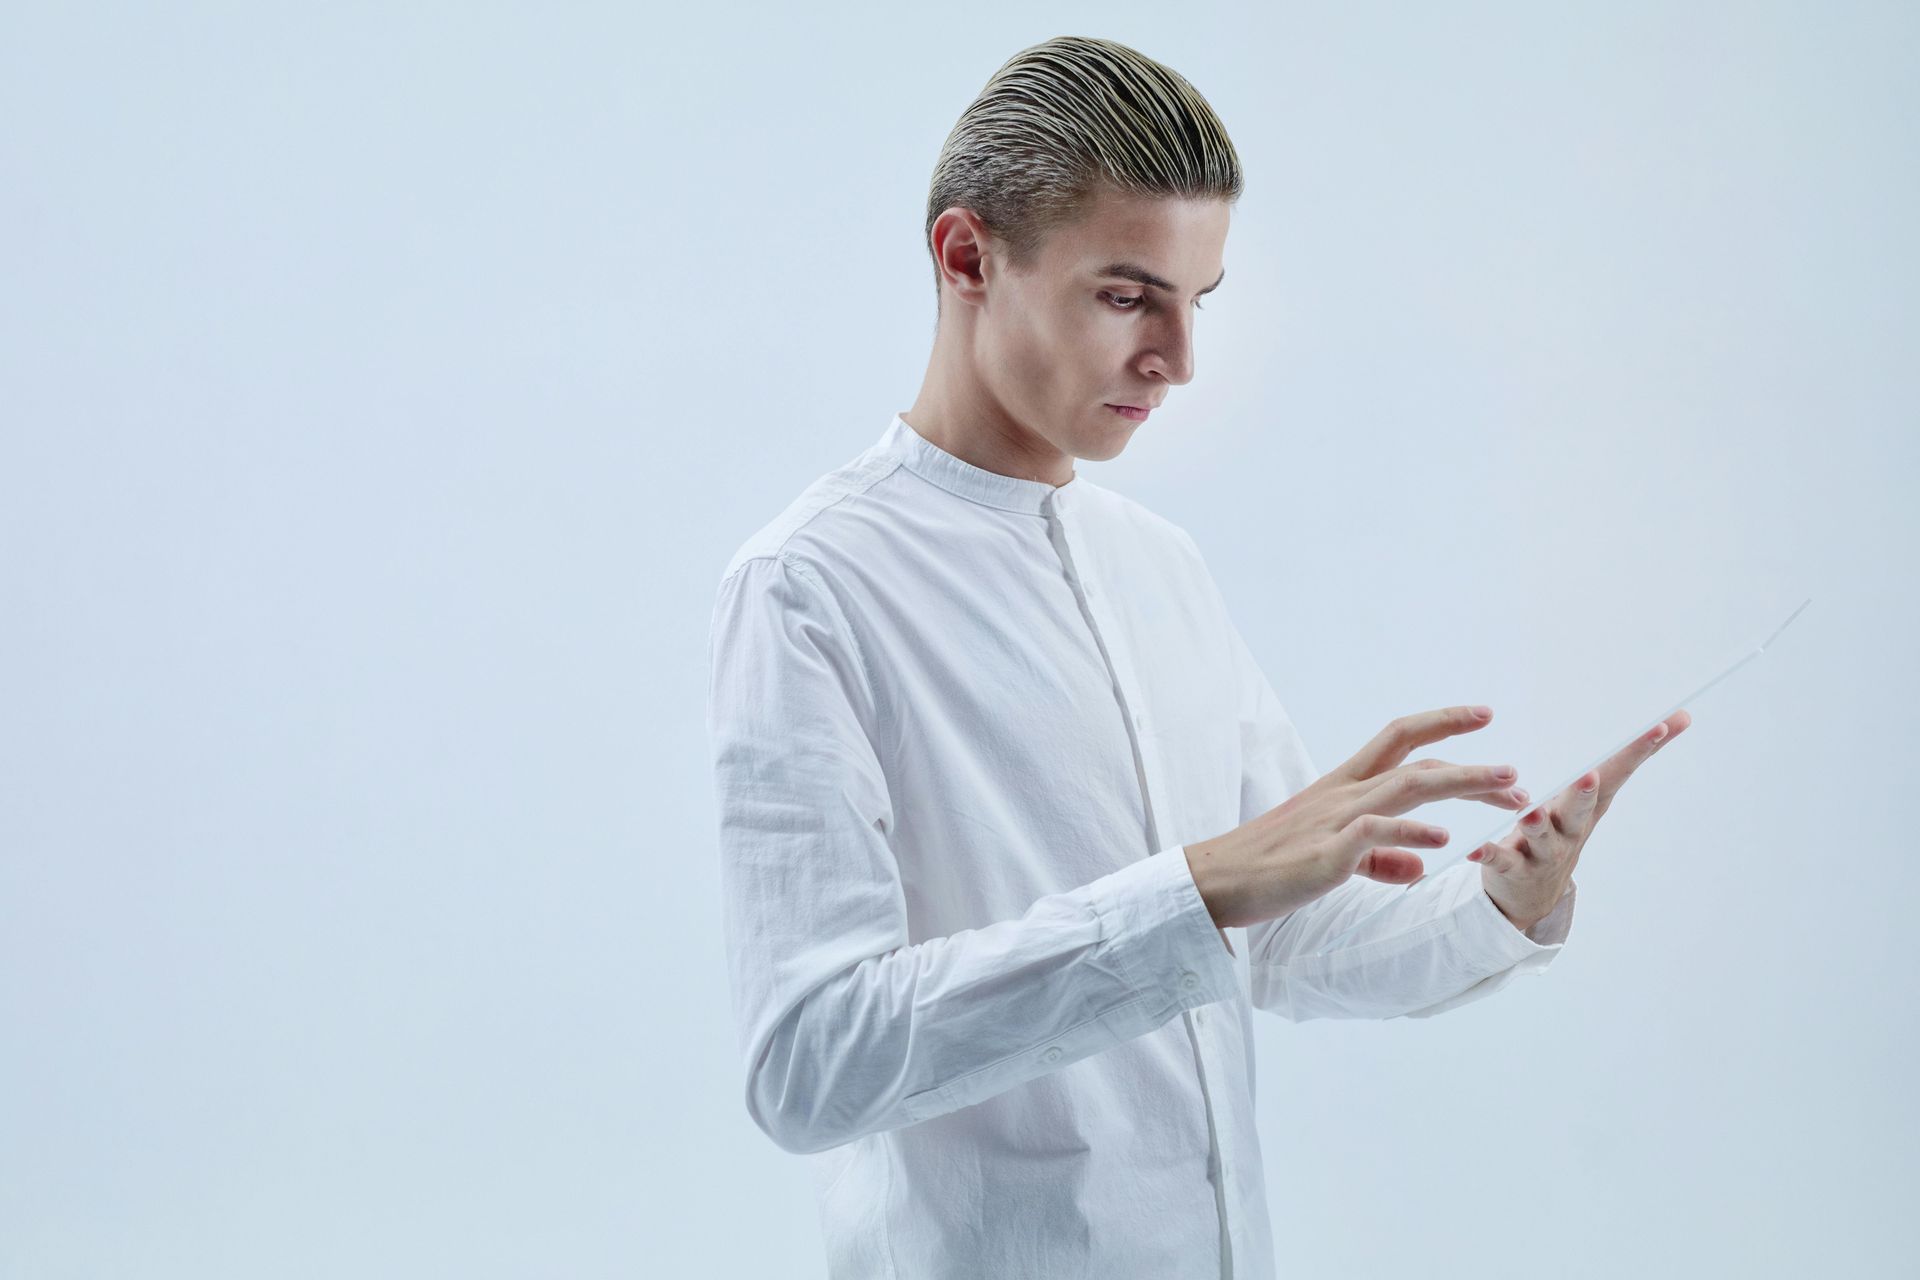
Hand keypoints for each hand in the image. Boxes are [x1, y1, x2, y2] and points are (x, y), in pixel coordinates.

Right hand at [1186, 704, 1532, 929]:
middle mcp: (1344, 793)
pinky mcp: (1326, 853)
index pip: (1398, 739)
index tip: (1484, 715)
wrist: (1217, 880)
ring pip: (1407, 786)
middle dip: (1471, 763)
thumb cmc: (1271, 866)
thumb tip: (1420, 866)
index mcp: (1343, 786)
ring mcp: (1335, 819)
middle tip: (1515, 775)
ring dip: (1461, 782)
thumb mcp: (1333, 858)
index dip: (1442, 722)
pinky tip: (1441, 840)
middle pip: (1416, 759)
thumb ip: (1379, 859)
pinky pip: (1374, 833)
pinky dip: (1410, 833)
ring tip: (1504, 787)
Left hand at [1469, 710, 1693, 930]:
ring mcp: (1542, 851)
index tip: (1663, 723)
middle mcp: (1569, 829)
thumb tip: (1678, 719)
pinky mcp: (1513, 867)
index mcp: (1587, 806)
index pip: (1618, 772)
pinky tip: (1474, 848)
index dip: (1640, 750)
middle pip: (1580, 809)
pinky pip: (1500, 859)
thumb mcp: (1591, 797)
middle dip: (1585, 792)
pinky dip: (1488, 853)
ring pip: (1541, 835)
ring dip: (1536, 823)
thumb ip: (1618, 764)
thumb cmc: (1562, 830)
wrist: (1532, 894)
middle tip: (1589, 776)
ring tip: (1530, 813)